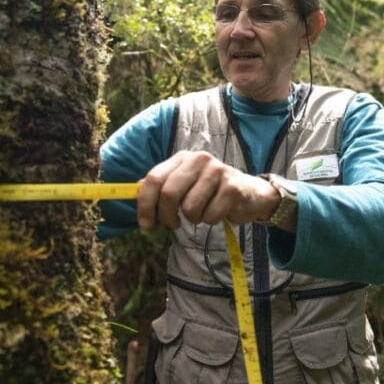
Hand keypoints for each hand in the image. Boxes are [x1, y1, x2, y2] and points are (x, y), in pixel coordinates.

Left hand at [137, 150, 281, 228]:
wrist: (249, 193)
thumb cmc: (210, 192)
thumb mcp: (184, 185)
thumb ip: (161, 186)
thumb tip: (134, 190)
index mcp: (182, 158)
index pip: (154, 179)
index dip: (145, 204)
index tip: (146, 225)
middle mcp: (199, 159)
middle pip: (169, 194)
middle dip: (167, 217)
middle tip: (173, 225)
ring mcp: (217, 171)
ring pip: (189, 209)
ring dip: (193, 219)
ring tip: (202, 213)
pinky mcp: (232, 187)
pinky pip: (209, 216)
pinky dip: (210, 220)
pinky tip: (218, 212)